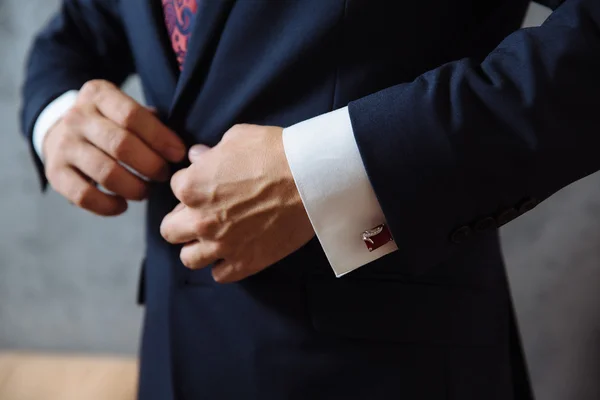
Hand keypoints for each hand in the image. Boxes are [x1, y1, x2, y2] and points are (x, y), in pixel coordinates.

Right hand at [43, 80, 186, 215]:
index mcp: (98, 94)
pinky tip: (123, 205)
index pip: (132, 115)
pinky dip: (108, 205)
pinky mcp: (55, 173)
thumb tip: (187, 150)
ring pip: (105, 173)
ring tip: (146, 191)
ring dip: (135, 188)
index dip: (160, 138)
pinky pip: (84, 196)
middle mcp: (76, 117)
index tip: (179, 154)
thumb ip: (153, 123)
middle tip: (165, 175)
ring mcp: (63, 145)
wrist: (64, 131)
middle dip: (151, 165)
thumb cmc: (112, 124)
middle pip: (121, 145)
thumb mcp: (127, 109)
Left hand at [160, 124, 314, 282]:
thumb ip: (210, 152)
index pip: (175, 187)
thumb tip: (198, 157)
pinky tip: (234, 252)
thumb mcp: (236, 138)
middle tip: (202, 212)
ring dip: (197, 247)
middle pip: (170, 230)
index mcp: (191, 187)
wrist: (310, 179)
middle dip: (182, 219)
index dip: (192, 183)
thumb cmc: (274, 152)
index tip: (208, 182)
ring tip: (214, 237)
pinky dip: (223, 265)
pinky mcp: (246, 262)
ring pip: (189, 258)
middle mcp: (200, 221)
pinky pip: (219, 275)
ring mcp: (222, 245)